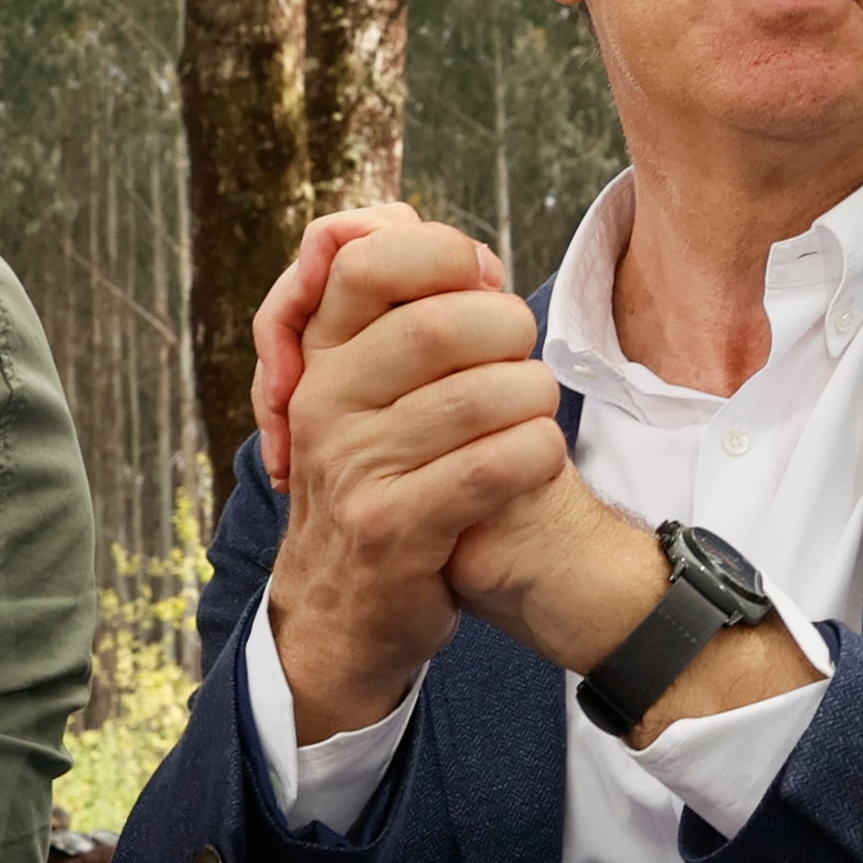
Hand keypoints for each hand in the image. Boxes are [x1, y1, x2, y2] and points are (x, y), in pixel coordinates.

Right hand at [265, 221, 563, 741]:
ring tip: (539, 410)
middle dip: (508, 329)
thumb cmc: (383, 479)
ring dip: (533, 397)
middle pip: (438, 325)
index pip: (366, 260)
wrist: (342, 610)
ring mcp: (354, 469)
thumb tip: (480, 257)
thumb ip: (410, 318)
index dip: (444, 252)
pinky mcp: (393, 529)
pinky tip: (541, 457)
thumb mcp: (371, 394)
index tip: (485, 278)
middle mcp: (325, 404)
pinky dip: (535, 453)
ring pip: (476, 397)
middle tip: (526, 355)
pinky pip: (488, 469)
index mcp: (320, 357)